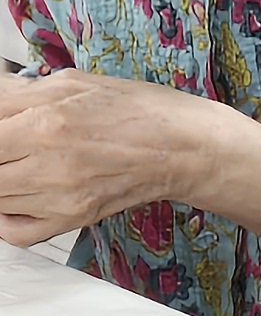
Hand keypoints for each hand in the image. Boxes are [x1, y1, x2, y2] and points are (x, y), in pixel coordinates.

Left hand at [0, 68, 260, 244]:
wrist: (188, 149)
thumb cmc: (140, 112)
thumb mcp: (70, 83)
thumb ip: (16, 92)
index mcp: (45, 122)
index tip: (2, 127)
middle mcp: (48, 164)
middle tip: (11, 145)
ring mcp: (59, 197)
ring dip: (1, 180)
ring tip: (16, 163)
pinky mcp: (72, 218)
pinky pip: (17, 232)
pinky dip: (5, 219)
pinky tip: (15, 197)